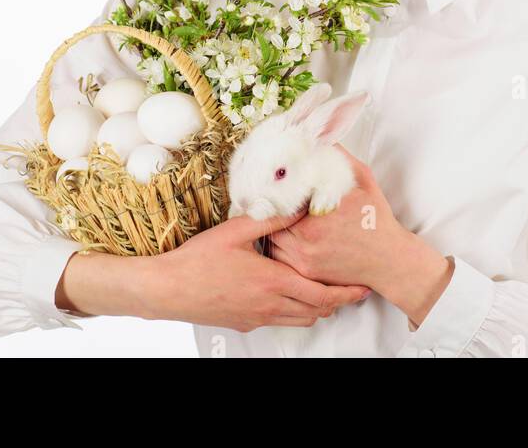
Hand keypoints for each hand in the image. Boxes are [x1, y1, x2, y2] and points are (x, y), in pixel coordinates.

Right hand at [59, 207, 370, 331]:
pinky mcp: (245, 323)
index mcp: (273, 282)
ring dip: (316, 308)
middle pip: (317, 312)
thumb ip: (271, 218)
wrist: (166, 290)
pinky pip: (279, 321)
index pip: (322, 295)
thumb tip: (298, 203)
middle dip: (337, 302)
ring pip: (300, 320)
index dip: (346, 293)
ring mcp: (257, 317)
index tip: (362, 287)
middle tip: (351, 290)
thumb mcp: (236, 231)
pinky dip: (293, 311)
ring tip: (324, 291)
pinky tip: (287, 293)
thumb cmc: (197, 260)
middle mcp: (269, 305)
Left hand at [266, 145, 410, 292]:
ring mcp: (305, 261)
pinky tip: (285, 236)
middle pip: (270, 221)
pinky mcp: (307, 275)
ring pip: (270, 241)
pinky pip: (279, 260)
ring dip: (270, 229)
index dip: (272, 191)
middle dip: (269, 209)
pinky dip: (278, 247)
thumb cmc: (376, 220)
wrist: (390, 259)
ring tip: (274, 217)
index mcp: (317, 216)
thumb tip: (321, 138)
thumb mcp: (363, 180)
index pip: (278, 200)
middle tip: (267, 198)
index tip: (273, 183)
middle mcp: (307, 241)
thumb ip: (339, 158)